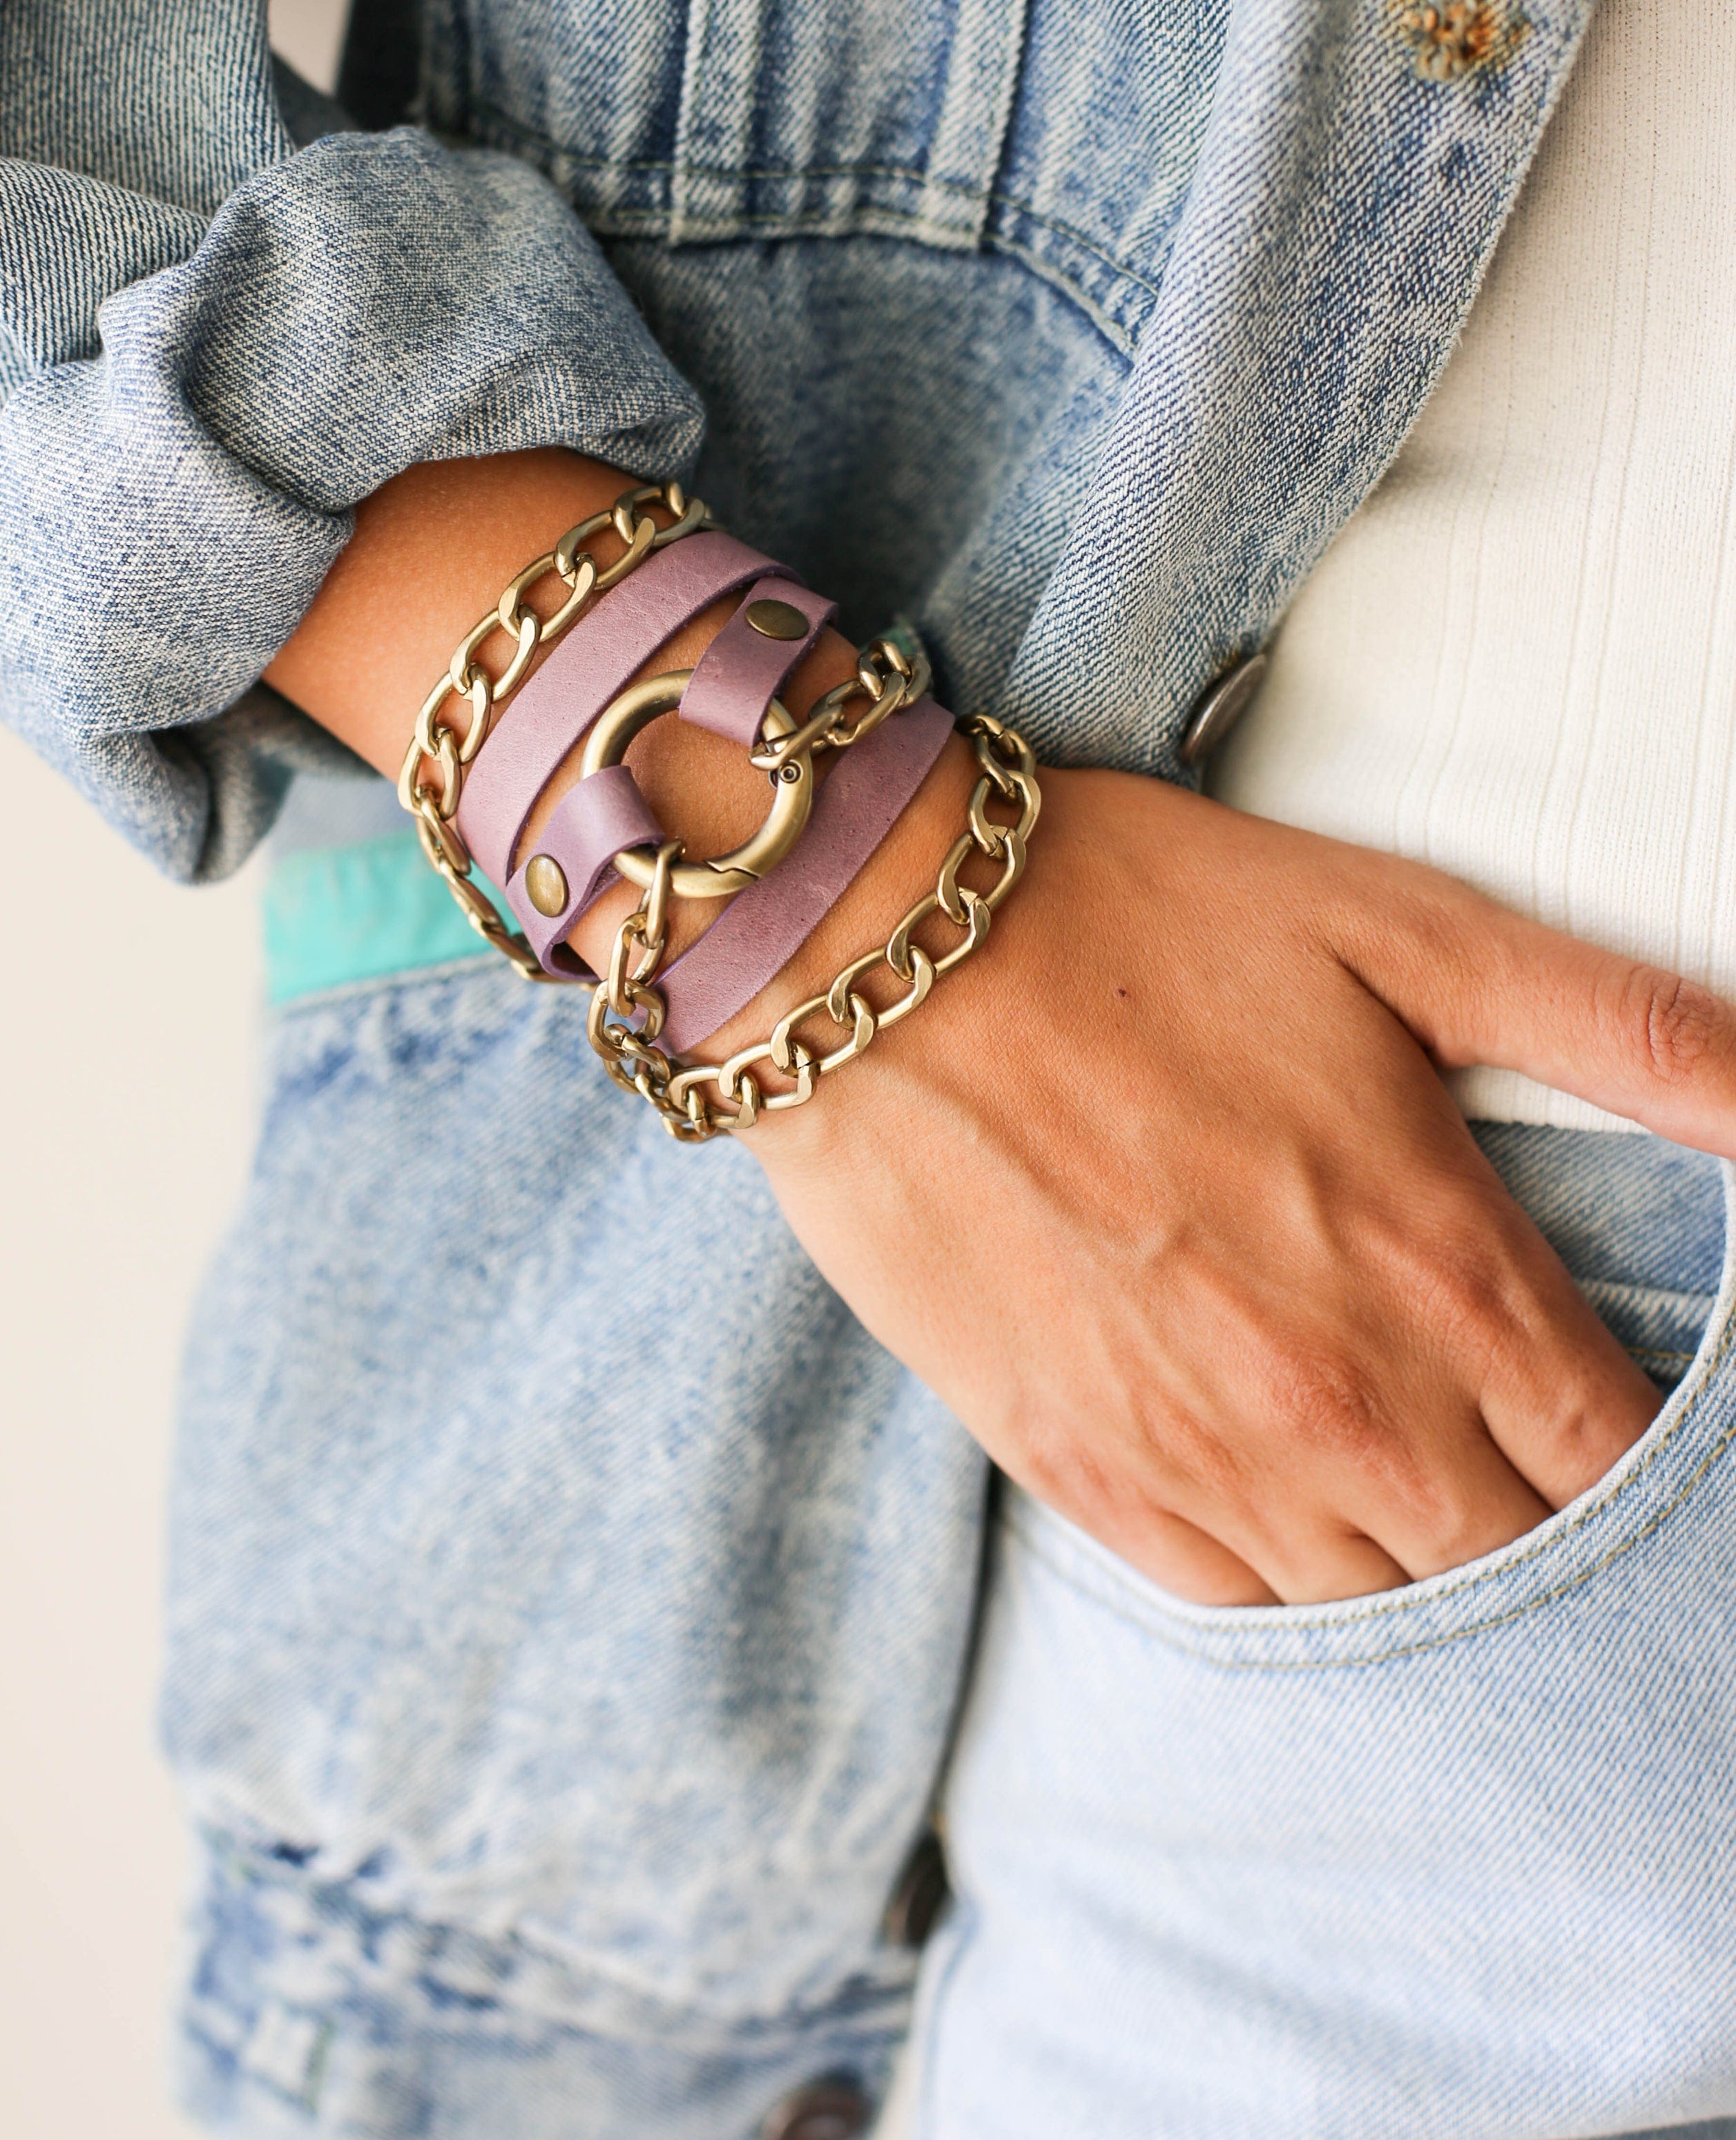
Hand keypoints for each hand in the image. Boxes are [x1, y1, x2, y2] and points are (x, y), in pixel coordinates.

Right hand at [745, 762, 1735, 1604]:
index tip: (1608, 1410)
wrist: (880, 959)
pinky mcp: (1082, 1475)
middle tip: (1508, 1437)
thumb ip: (1633, 1034)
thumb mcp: (1412, 933)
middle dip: (1539, 1515)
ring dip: (1414, 1550)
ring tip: (1396, 1458)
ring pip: (1380, 1602)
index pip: (1620, 1458)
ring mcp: (1205, 1459)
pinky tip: (1283, 1490)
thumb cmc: (1146, 921)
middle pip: (1516, 1561)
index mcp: (1445, 1272)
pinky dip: (1284, 1568)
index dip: (1641, 1453)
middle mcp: (1342, 1404)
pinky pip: (1232, 1600)